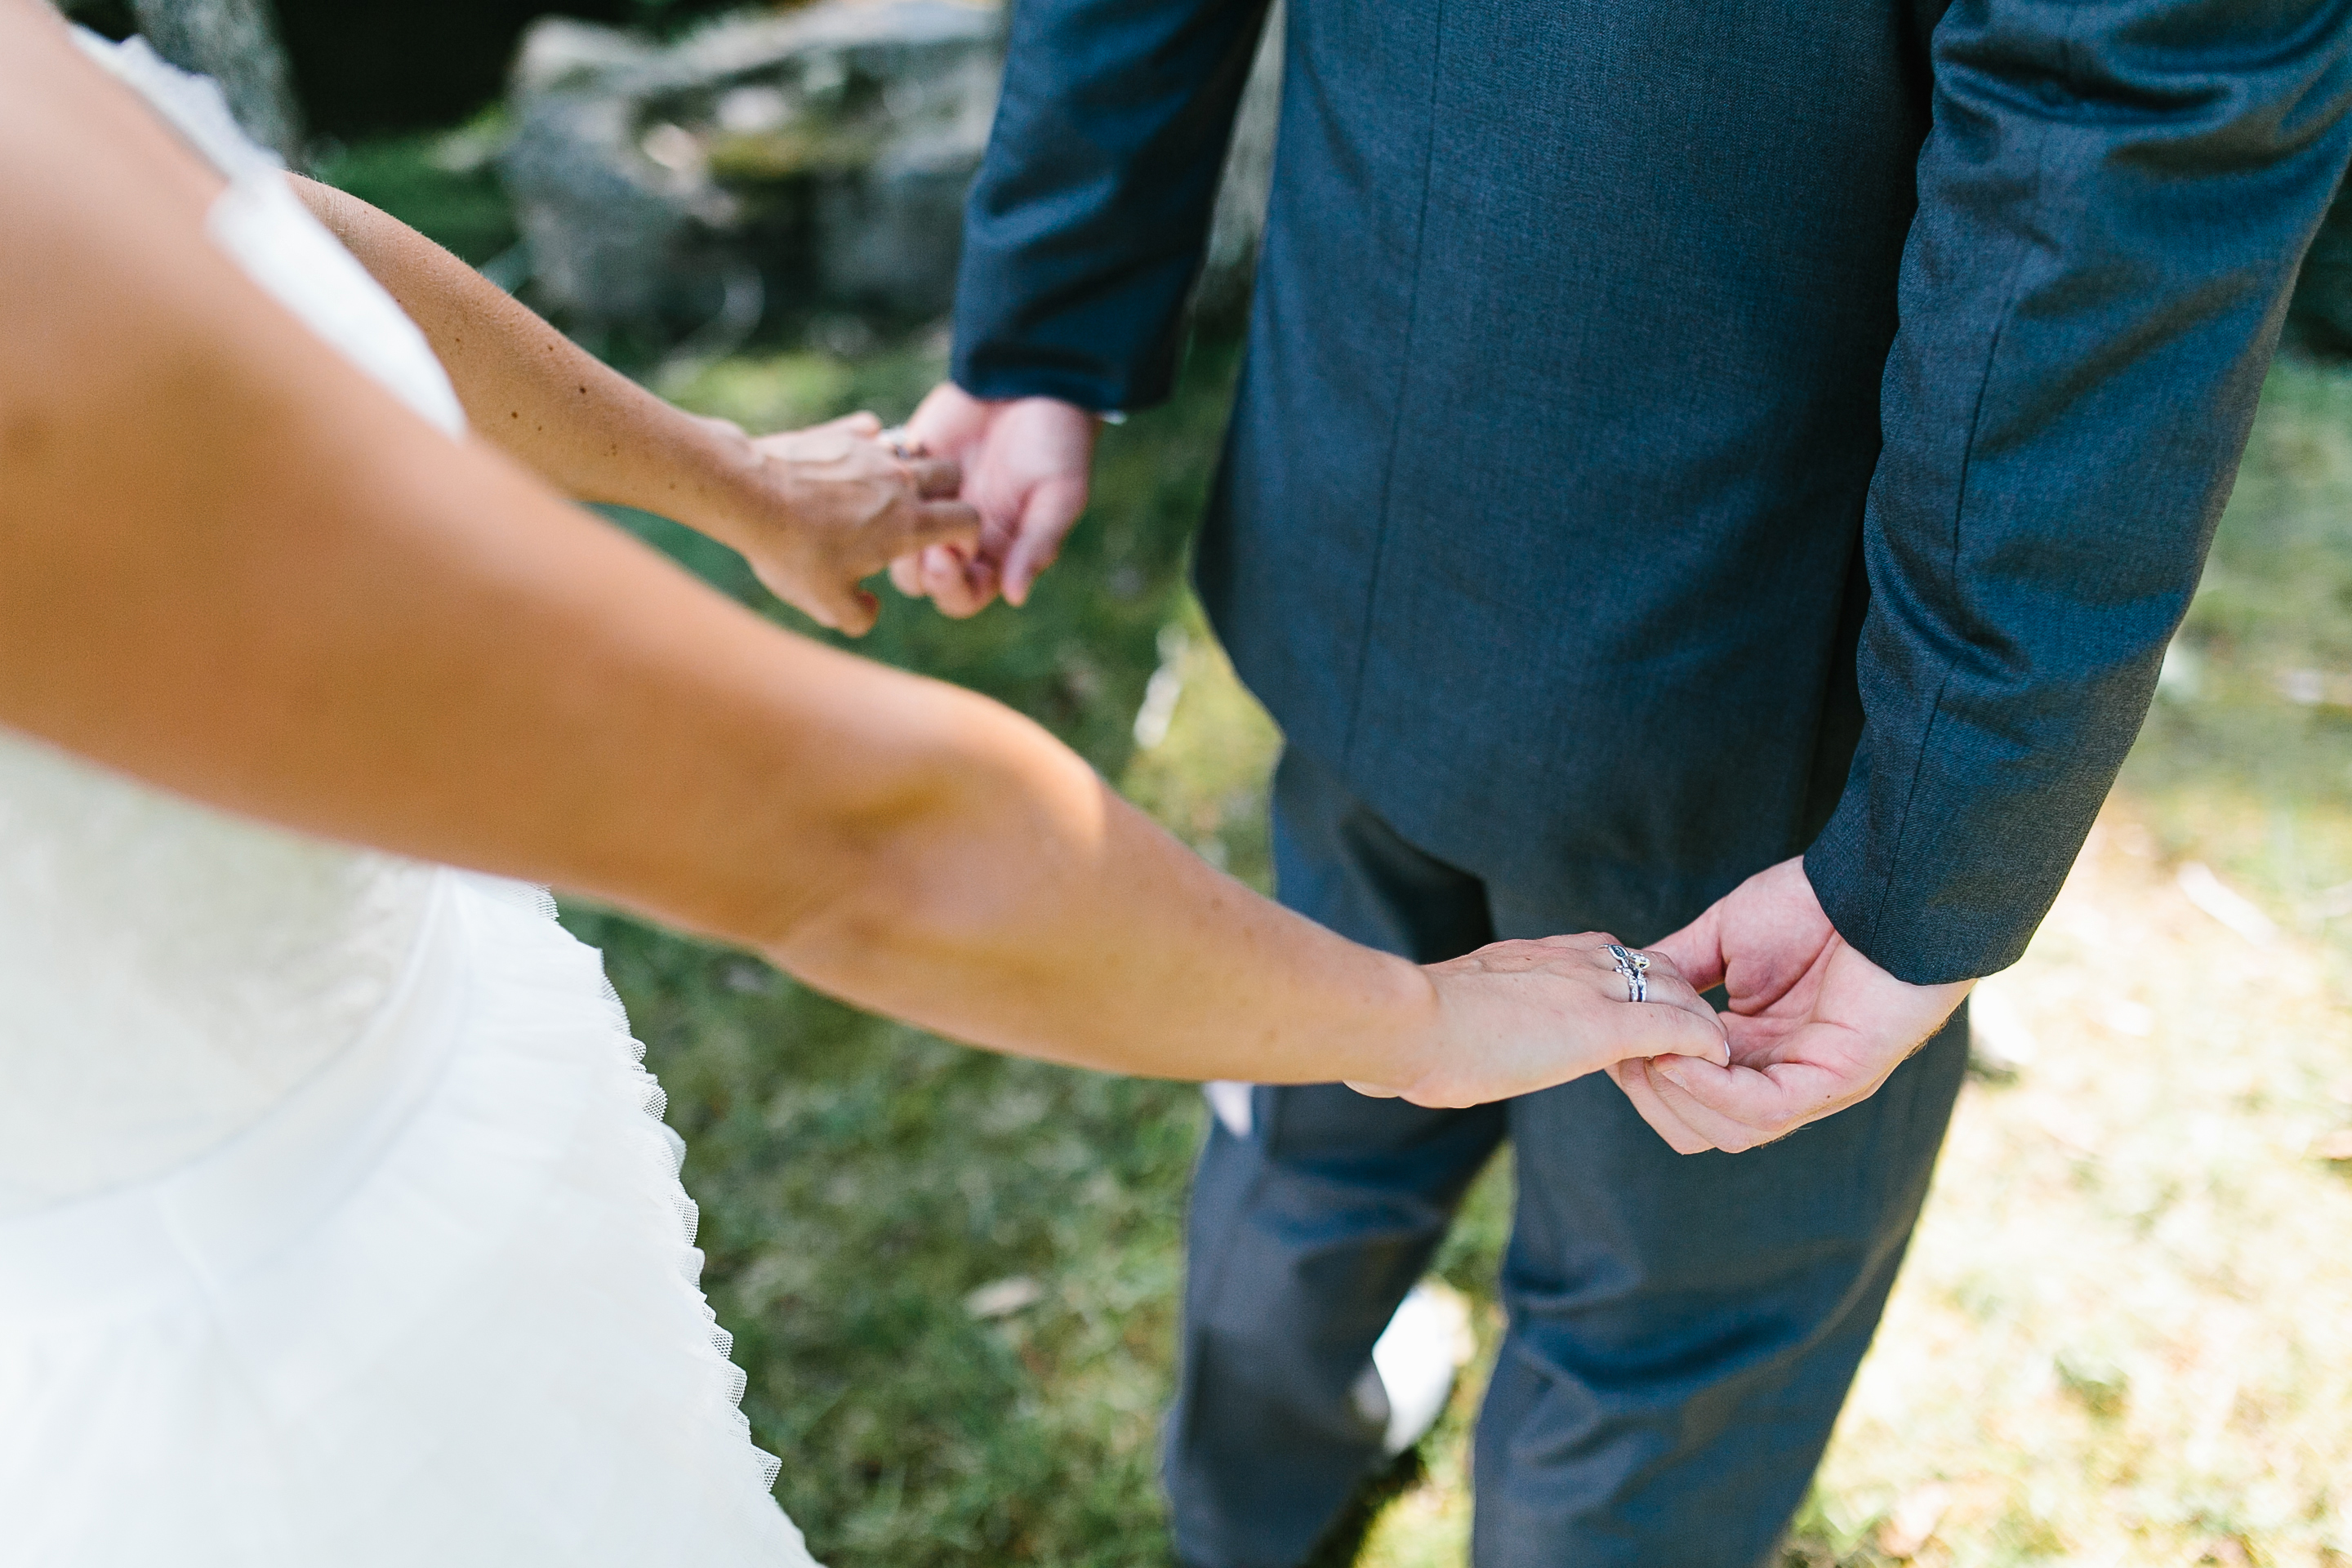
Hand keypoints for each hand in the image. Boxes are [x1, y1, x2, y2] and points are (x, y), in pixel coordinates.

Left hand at [709, 412, 979, 635]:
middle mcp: (900, 480)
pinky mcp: (840, 431)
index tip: (943, 548)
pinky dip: (866, 446)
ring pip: (912, 450)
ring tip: (879, 491)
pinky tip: (845, 465)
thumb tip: (870, 606)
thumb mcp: (825, 603)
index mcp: (909, 523)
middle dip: (946, 493)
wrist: (746, 493)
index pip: (968, 520)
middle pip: (951, 474)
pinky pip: (869, 431)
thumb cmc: (791, 551)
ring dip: (906, 469)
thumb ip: (860, 615)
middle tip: (918, 514)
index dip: (966, 537)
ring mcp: (871, 450)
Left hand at [889, 383, 1096, 615]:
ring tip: (902, 507)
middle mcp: (962, 535)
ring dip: (893, 532)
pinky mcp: (910, 465)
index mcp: (998, 552)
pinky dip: (882, 488)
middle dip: (917, 568)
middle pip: (922, 578)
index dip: (951, 589)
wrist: (1035, 376)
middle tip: (922, 540)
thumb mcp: (1060, 496)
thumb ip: (1037, 546)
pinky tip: (893, 473)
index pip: (966, 595)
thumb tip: (1016, 597)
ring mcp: (933, 502)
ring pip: (894, 540)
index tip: (946, 560)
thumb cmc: (1059, 441)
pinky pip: (885, 490)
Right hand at [1349, 934, 1729, 1107]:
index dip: (1634, 988)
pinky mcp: (1604, 1026)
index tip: (1639, 1016)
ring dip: (1698, 1023)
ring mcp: (1591, 989)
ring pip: (1675, 991)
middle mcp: (1574, 960)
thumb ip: (1476, 1015)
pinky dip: (1703, 1042)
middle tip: (1696, 1041)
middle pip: (1654, 968)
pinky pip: (1677, 1028)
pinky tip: (1718, 1060)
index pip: (1611, 957)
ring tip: (1716, 1056)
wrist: (1408, 1023)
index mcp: (1541, 954)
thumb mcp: (1456, 1008)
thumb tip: (1449, 1052)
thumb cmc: (1413, 1028)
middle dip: (1679, 1001)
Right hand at [1612, 857, 1971, 1152]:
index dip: (1643, 1077)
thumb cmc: (1813, 904)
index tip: (1612, 1039)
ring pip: (1732, 1132)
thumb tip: (1622, 990)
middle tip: (1627, 1054)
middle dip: (1654, 1098)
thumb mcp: (1721, 940)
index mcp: (1757, 1052)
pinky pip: (1766, 1108)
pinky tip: (1677, 1055)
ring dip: (1678, 1098)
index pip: (1688, 1099)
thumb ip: (1676, 972)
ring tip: (1651, 1053)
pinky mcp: (1839, 1077)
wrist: (1880, 882)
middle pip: (1704, 1130)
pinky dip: (1712, 1091)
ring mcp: (1815, 1085)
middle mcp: (1784, 1078)